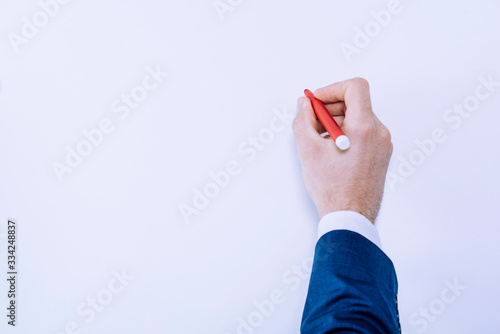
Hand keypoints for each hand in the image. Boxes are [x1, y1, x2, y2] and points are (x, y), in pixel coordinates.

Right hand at [292, 78, 392, 222]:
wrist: (350, 217)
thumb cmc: (333, 189)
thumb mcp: (308, 150)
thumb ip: (303, 121)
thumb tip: (303, 106)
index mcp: (365, 127)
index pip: (355, 87)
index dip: (332, 89)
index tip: (316, 101)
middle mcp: (379, 132)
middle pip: (355, 103)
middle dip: (329, 107)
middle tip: (311, 120)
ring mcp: (383, 145)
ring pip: (358, 118)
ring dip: (336, 121)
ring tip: (318, 138)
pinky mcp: (381, 155)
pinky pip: (364, 133)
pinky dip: (346, 133)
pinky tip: (330, 150)